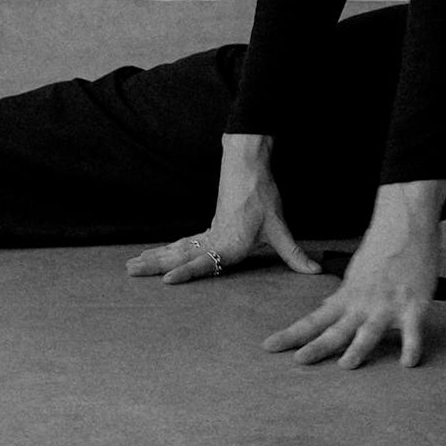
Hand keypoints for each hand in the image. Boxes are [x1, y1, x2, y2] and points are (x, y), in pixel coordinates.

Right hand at [126, 154, 322, 283]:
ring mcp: (208, 233)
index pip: (205, 262)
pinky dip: (166, 249)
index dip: (186, 272)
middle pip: (180, 254)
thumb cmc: (263, 196)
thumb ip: (294, 254)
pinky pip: (183, 242)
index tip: (167, 280)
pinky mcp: (208, 227)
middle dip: (155, 264)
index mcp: (230, 243)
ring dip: (154, 256)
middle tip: (130, 271)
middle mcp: (214, 240)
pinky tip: (153, 254)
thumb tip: (316, 271)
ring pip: (176, 247)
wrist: (248, 166)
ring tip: (131, 265)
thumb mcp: (280, 228)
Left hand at [262, 183, 443, 368]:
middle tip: (299, 361)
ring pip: (370, 332)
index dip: (291, 334)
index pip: (313, 320)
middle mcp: (363, 303)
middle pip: (336, 330)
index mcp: (347, 296)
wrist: (406, 222)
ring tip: (346, 365)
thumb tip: (324, 308)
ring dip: (357, 349)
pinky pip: (413, 332)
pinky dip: (411, 348)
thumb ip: (342, 295)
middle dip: (317, 346)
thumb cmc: (382, 245)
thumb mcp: (355, 272)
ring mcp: (388, 305)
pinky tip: (408, 363)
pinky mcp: (414, 306)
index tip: (270, 346)